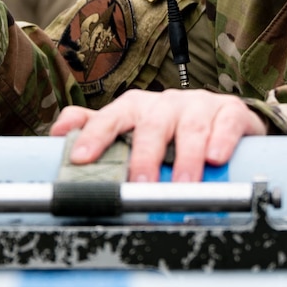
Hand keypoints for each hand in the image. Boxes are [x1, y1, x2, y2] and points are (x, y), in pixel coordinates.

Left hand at [51, 89, 265, 182]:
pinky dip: (222, 139)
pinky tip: (217, 157)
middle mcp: (165, 103)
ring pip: (191, 127)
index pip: (110, 118)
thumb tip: (55, 133)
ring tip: (183, 183)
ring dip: (187, 156)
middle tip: (140, 183)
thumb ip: (93, 128)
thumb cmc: (169, 127)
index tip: (82, 159)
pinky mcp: (230, 112)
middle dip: (145, 156)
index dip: (95, 137)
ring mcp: (198, 105)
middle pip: (151, 126)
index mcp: (135, 107)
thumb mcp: (130, 127)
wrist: (221, 118)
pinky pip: (226, 122)